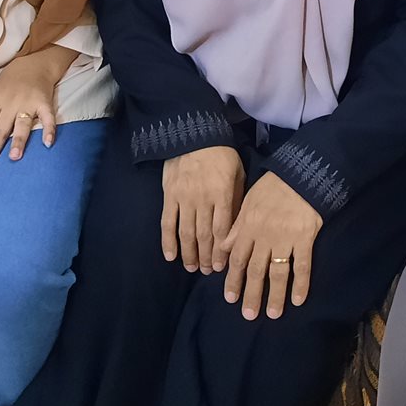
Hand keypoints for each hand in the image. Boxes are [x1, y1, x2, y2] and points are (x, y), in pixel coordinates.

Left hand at [0, 45, 77, 171]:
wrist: (34, 62)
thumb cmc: (11, 81)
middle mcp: (10, 103)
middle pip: (0, 129)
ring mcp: (28, 103)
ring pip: (22, 125)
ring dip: (18, 141)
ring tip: (14, 157)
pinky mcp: (44, 102)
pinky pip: (48, 117)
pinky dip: (49, 129)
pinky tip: (48, 142)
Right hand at [161, 145, 244, 274]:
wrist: (194, 134)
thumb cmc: (221, 154)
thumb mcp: (237, 173)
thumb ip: (236, 199)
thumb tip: (237, 226)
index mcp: (222, 194)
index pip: (221, 230)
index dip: (221, 251)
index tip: (222, 267)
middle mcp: (202, 200)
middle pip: (204, 235)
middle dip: (207, 257)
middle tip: (209, 272)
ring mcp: (184, 199)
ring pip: (186, 233)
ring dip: (189, 253)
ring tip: (193, 268)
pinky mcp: (169, 196)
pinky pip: (167, 222)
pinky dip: (168, 241)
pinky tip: (171, 256)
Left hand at [222, 171, 322, 320]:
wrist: (301, 175)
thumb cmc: (273, 186)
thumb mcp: (247, 201)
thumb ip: (236, 226)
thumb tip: (224, 248)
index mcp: (249, 227)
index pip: (238, 258)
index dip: (233, 279)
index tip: (230, 298)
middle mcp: (265, 236)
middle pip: (256, 270)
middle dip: (251, 294)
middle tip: (248, 315)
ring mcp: (286, 239)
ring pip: (278, 273)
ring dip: (275, 296)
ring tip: (272, 314)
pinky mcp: (305, 239)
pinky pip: (303, 266)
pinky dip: (301, 284)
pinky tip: (298, 300)